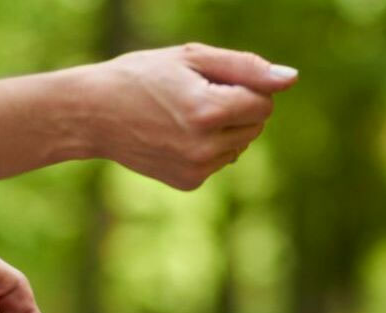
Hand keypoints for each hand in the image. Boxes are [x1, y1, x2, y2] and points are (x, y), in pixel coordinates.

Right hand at [85, 43, 297, 190]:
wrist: (94, 114)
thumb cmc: (142, 76)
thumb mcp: (192, 58)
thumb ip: (247, 67)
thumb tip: (291, 79)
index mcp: (208, 111)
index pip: (264, 103)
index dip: (245, 87)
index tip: (213, 80)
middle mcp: (205, 147)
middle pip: (256, 126)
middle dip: (238, 108)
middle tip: (196, 95)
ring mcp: (197, 169)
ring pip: (241, 145)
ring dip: (225, 128)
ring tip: (184, 115)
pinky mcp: (190, 182)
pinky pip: (221, 161)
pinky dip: (209, 147)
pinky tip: (178, 135)